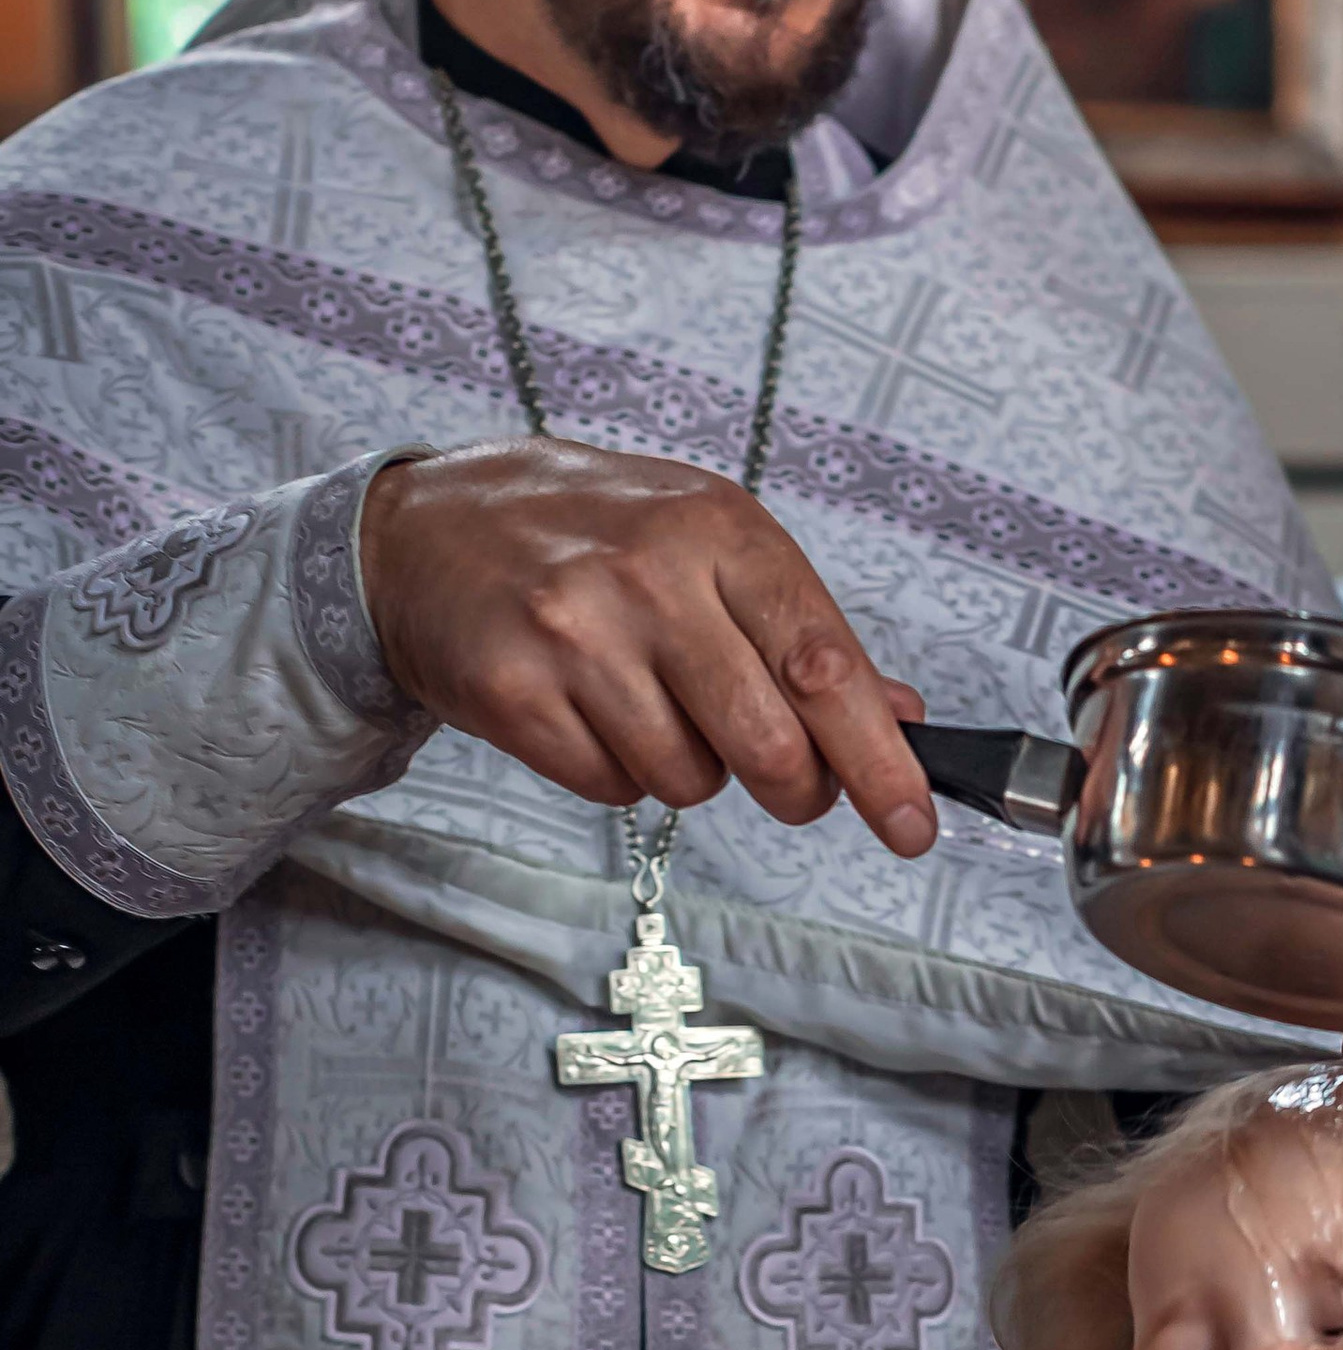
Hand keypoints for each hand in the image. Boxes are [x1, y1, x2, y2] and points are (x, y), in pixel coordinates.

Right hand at [362, 439, 939, 851]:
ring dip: (691, 768)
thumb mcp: (704, 541)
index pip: (824, 665)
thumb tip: (898, 716)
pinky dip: (616, 770)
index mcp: (718, 530)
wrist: (424, 527)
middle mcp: (649, 577)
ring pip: (690, 778)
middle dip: (795, 789)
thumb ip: (800, 627)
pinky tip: (589, 709)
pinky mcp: (512, 692)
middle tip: (788, 785)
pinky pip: (611, 787)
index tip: (912, 823)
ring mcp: (574, 634)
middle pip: (767, 744)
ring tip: (649, 702)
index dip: (880, 761)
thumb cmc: (585, 533)